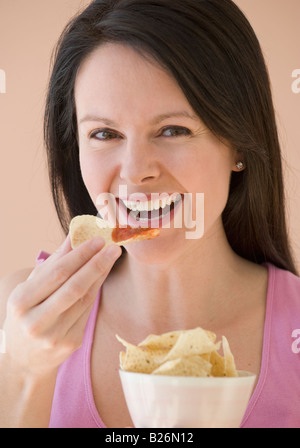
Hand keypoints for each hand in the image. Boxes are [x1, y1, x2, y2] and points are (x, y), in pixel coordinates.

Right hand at [2, 235, 121, 376]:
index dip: (80, 255)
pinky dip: (96, 290)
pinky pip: (87, 311)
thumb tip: (73, 236)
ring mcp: (55, 335)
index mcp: (20, 303)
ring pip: (84, 298)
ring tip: (111, 256)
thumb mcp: (28, 290)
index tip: (97, 240)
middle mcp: (36, 321)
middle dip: (96, 263)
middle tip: (112, 246)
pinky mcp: (71, 343)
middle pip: (74, 287)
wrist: (25, 361)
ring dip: (100, 275)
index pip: (56, 274)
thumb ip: (51, 264)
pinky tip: (103, 275)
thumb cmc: (26, 316)